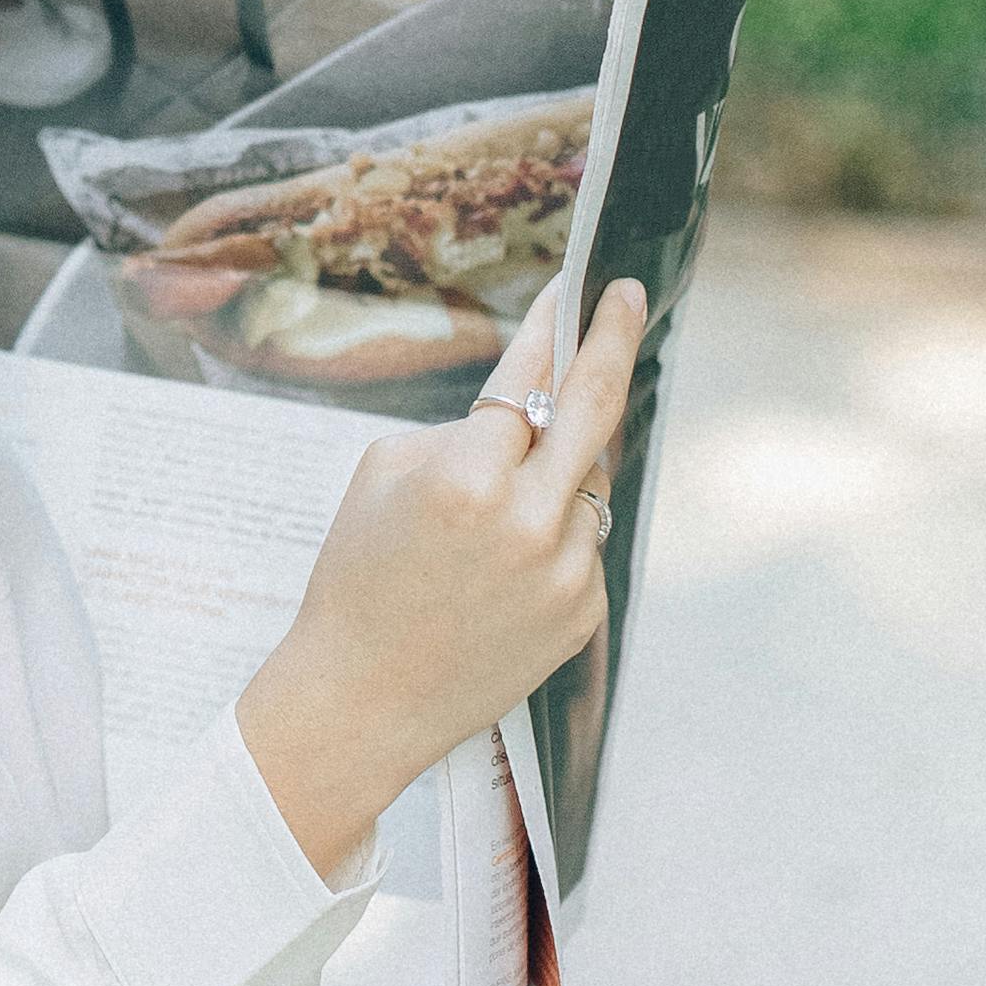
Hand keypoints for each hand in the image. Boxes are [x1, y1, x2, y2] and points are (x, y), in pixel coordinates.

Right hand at [235, 281, 647, 882]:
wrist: (361, 699)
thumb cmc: (357, 578)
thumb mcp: (382, 475)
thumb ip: (462, 429)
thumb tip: (529, 403)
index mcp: (468, 476)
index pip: (531, 375)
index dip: (554, 323)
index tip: (574, 286)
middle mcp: (530, 521)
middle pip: (597, 406)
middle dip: (615, 339)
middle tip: (627, 299)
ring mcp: (566, 571)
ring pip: (588, 481)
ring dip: (561, 469)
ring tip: (504, 497)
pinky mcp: (584, 612)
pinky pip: (586, 542)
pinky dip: (556, 532)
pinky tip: (504, 563)